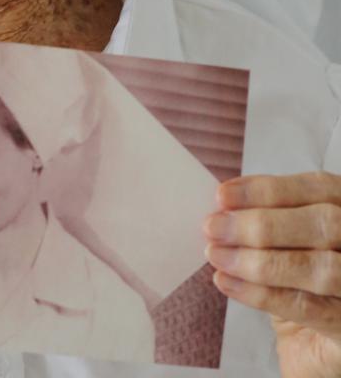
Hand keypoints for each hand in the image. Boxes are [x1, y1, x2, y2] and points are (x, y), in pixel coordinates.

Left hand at [204, 172, 340, 377]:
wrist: (319, 348)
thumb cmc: (301, 282)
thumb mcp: (291, 242)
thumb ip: (270, 219)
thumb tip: (223, 205)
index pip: (319, 188)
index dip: (269, 189)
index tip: (222, 194)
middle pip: (323, 223)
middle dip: (261, 223)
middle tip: (212, 227)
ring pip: (318, 266)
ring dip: (258, 260)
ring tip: (216, 256)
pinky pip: (306, 306)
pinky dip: (261, 292)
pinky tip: (227, 282)